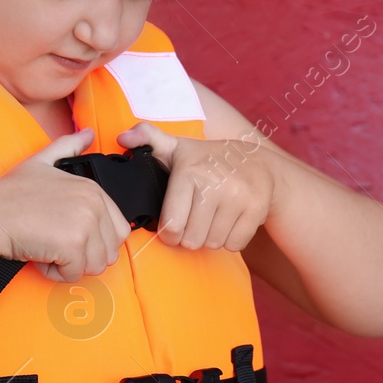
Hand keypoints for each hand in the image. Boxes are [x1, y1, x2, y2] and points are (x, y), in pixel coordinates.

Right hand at [0, 127, 131, 282]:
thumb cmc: (10, 194)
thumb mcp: (42, 161)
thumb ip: (68, 146)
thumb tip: (88, 134)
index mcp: (93, 189)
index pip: (118, 230)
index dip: (92, 239)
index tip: (65, 232)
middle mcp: (94, 205)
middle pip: (109, 251)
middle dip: (83, 255)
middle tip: (55, 242)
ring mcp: (85, 224)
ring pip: (95, 265)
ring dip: (70, 264)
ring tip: (48, 246)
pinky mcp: (72, 245)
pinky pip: (74, 274)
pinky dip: (55, 272)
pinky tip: (40, 254)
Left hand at [117, 122, 277, 251]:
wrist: (259, 162)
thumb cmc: (209, 160)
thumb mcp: (178, 147)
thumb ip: (147, 138)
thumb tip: (123, 137)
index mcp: (189, 172)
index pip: (171, 225)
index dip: (168, 232)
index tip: (173, 224)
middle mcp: (215, 184)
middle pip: (191, 240)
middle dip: (189, 236)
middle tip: (194, 220)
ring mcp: (239, 197)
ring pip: (213, 244)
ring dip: (210, 237)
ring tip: (212, 218)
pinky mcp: (257, 210)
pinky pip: (235, 245)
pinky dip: (230, 240)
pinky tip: (229, 221)